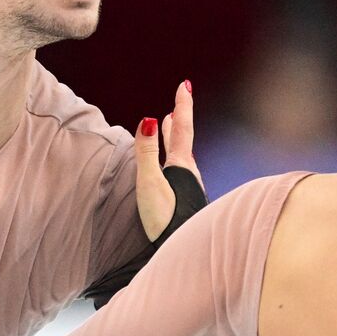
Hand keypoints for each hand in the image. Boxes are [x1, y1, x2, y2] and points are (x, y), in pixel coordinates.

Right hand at [135, 80, 203, 241]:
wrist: (184, 250)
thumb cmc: (166, 219)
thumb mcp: (150, 183)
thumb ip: (146, 153)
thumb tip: (146, 119)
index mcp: (181, 165)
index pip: (182, 128)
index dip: (183, 105)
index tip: (185, 84)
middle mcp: (190, 174)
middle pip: (182, 141)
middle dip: (177, 122)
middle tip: (176, 107)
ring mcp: (190, 189)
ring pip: (182, 157)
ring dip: (175, 141)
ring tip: (169, 131)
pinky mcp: (187, 203)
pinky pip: (180, 173)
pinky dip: (174, 161)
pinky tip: (173, 171)